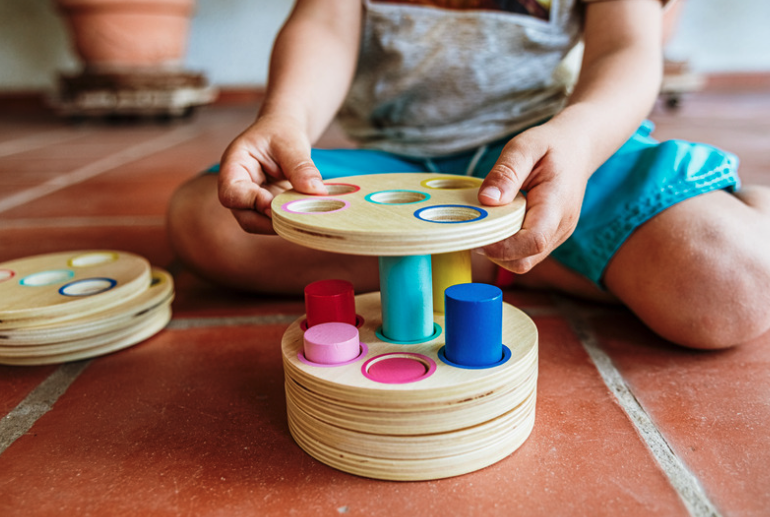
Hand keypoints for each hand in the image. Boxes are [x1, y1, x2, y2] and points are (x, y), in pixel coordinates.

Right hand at [217, 114, 326, 233]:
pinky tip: (307, 214)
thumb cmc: (281, 132)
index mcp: (234, 167)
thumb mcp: (291, 143)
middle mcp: (240, 188)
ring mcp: (253, 201)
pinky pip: (276, 222)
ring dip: (283, 223)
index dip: (251, 201)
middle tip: (297, 217)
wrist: (285, 133)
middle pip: (245, 217)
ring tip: (306, 213)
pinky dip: (291, 221)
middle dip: (269, 221)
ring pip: (261, 224)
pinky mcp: (269, 208)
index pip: (231, 193)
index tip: (273, 202)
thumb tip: (317, 192)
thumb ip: (301, 167)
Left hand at [478, 122, 591, 272]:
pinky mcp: (549, 238)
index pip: (532, 241)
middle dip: (494, 252)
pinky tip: (497, 223)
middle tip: (474, 227)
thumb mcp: (525, 146)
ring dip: (498, 251)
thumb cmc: (550, 146)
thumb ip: (506, 172)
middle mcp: (561, 227)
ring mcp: (557, 236)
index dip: (501, 246)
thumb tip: (487, 199)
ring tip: (485, 222)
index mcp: (557, 204)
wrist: (576, 150)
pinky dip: (506, 246)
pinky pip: (525, 253)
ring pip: (523, 261)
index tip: (476, 232)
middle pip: (524, 260)